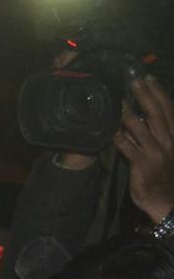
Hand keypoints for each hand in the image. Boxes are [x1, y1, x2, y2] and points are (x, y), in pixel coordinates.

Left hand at [115, 73, 173, 222]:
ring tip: (119, 101)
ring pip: (142, 128)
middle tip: (136, 80)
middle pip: (157, 114)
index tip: (149, 78)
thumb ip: (155, 135)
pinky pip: (128, 148)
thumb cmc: (164, 175)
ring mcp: (155, 152)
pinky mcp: (142, 165)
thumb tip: (140, 118)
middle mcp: (168, 141)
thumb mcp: (166, 150)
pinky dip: (119, 137)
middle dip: (146, 95)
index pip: (168, 109)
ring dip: (129, 114)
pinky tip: (110, 129)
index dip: (158, 93)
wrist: (166, 200)